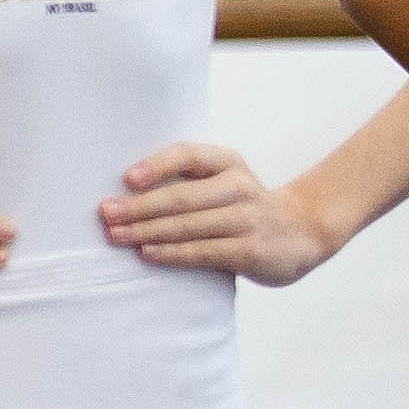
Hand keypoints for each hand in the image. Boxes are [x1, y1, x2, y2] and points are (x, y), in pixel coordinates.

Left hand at [97, 140, 332, 285]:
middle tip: (106, 214)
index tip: (128, 179)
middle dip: (139, 206)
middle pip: (182, 197)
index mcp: (228, 164)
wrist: (303, 231)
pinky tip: (147, 253)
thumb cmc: (245, 206)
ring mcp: (247, 219)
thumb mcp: (225, 181)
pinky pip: (203, 251)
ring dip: (147, 232)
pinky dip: (172, 252)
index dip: (158, 166)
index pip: (190, 156)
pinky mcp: (249, 249)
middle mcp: (240, 187)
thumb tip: (126, 192)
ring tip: (116, 235)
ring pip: (188, 226)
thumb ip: (188, 182)